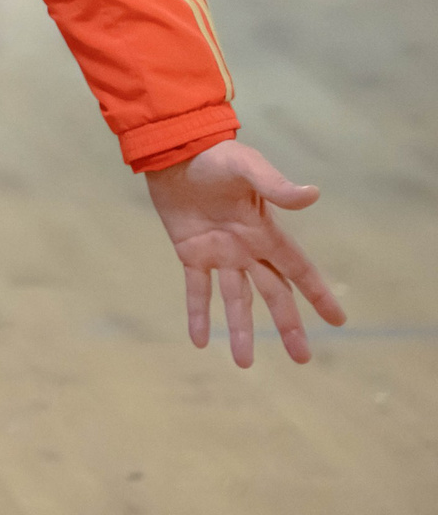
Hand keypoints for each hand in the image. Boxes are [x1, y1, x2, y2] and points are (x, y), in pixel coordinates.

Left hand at [144, 139, 344, 367]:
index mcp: (265, 232)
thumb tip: (312, 194)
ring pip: (235, 300)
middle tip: (301, 359)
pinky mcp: (190, 252)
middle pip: (273, 294)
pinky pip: (196, 290)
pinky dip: (198, 314)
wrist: (173, 151)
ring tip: (244, 364)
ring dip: (241, 330)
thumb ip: (276, 185)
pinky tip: (200, 341)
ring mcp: (219, 254)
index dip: (319, 294)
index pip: (298, 270)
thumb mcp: (247, 167)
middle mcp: (246, 249)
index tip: (339, 321)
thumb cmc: (215, 156)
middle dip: (288, 325)